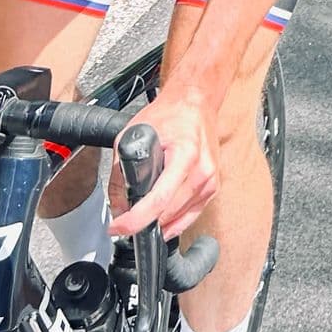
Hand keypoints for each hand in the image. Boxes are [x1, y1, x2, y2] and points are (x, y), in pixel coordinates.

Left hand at [109, 89, 219, 242]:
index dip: (135, 220)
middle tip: (124, 219)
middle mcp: (202, 170)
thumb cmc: (169, 114)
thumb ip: (120, 173)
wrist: (196, 104)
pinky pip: (191, 216)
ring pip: (179, 219)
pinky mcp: (214, 187)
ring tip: (142, 213)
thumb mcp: (133, 135)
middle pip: (168, 213)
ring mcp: (211, 180)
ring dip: (158, 222)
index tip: (118, 227)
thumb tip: (118, 206)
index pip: (158, 199)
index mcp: (185, 154)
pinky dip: (174, 222)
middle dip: (142, 220)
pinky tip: (162, 222)